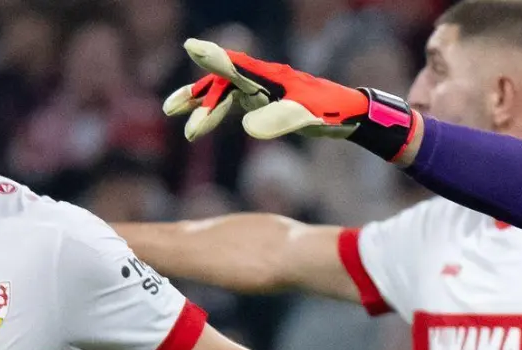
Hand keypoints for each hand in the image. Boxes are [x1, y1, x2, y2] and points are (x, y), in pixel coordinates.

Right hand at [165, 39, 383, 141]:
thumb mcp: (305, 117)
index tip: (191, 47)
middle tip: (171, 111)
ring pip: (226, 96)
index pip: (236, 65)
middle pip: (222, 82)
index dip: (214, 58)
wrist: (350, 114)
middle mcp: (263, 80)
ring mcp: (263, 90)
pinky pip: (235, 105)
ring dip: (204, 109)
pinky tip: (205, 124)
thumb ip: (277, 120)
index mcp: (270, 77)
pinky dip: (218, 113)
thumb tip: (246, 129)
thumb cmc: (330, 111)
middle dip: (197, 96)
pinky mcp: (267, 102)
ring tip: (186, 130)